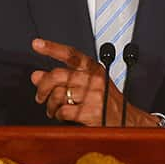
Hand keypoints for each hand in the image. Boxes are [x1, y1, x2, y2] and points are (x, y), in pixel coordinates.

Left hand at [30, 38, 158, 126]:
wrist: (127, 120)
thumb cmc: (107, 101)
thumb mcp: (89, 84)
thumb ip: (64, 78)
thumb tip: (36, 76)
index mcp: (93, 68)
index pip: (70, 54)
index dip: (52, 48)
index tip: (37, 44)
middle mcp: (93, 79)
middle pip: (57, 75)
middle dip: (43, 87)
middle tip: (40, 96)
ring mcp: (92, 95)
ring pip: (57, 95)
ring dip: (50, 105)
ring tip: (53, 109)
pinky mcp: (90, 111)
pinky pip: (63, 111)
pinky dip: (58, 115)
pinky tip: (62, 116)